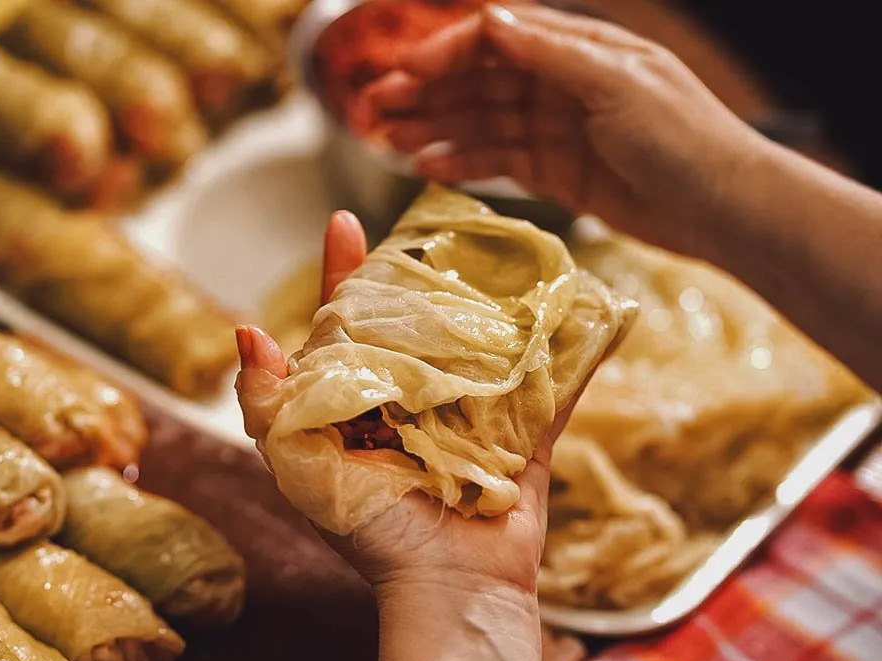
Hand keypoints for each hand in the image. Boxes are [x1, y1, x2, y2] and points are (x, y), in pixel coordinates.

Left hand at [235, 211, 577, 597]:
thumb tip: (247, 330)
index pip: (343, 325)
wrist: (449, 587)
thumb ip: (267, 404)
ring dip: (490, 302)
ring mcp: (470, 419)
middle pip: (414, 324)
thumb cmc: (369, 530)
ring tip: (500, 249)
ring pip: (480, 345)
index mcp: (357, 407)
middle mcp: (410, 405)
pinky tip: (581, 306)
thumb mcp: (299, 467)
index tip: (345, 220)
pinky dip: (570, 352)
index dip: (342, 273)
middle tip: (432, 230)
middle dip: (419, 277)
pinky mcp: (522, 437)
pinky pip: (550, 387)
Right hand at [353, 3, 767, 256]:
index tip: (404, 74)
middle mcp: (560, 83)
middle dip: (424, 92)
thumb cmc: (683, 136)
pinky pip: (497, 162)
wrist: (722, 207)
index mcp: (577, 49)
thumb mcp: (618, 83)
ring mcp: (555, 129)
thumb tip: (489, 20)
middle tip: (372, 109)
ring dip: (432, 128)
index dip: (446, 53)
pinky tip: (426, 166)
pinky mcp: (555, 173)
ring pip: (479, 122)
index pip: (496, 40)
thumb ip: (550, 54)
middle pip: (477, 81)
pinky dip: (462, 162)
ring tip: (386, 141)